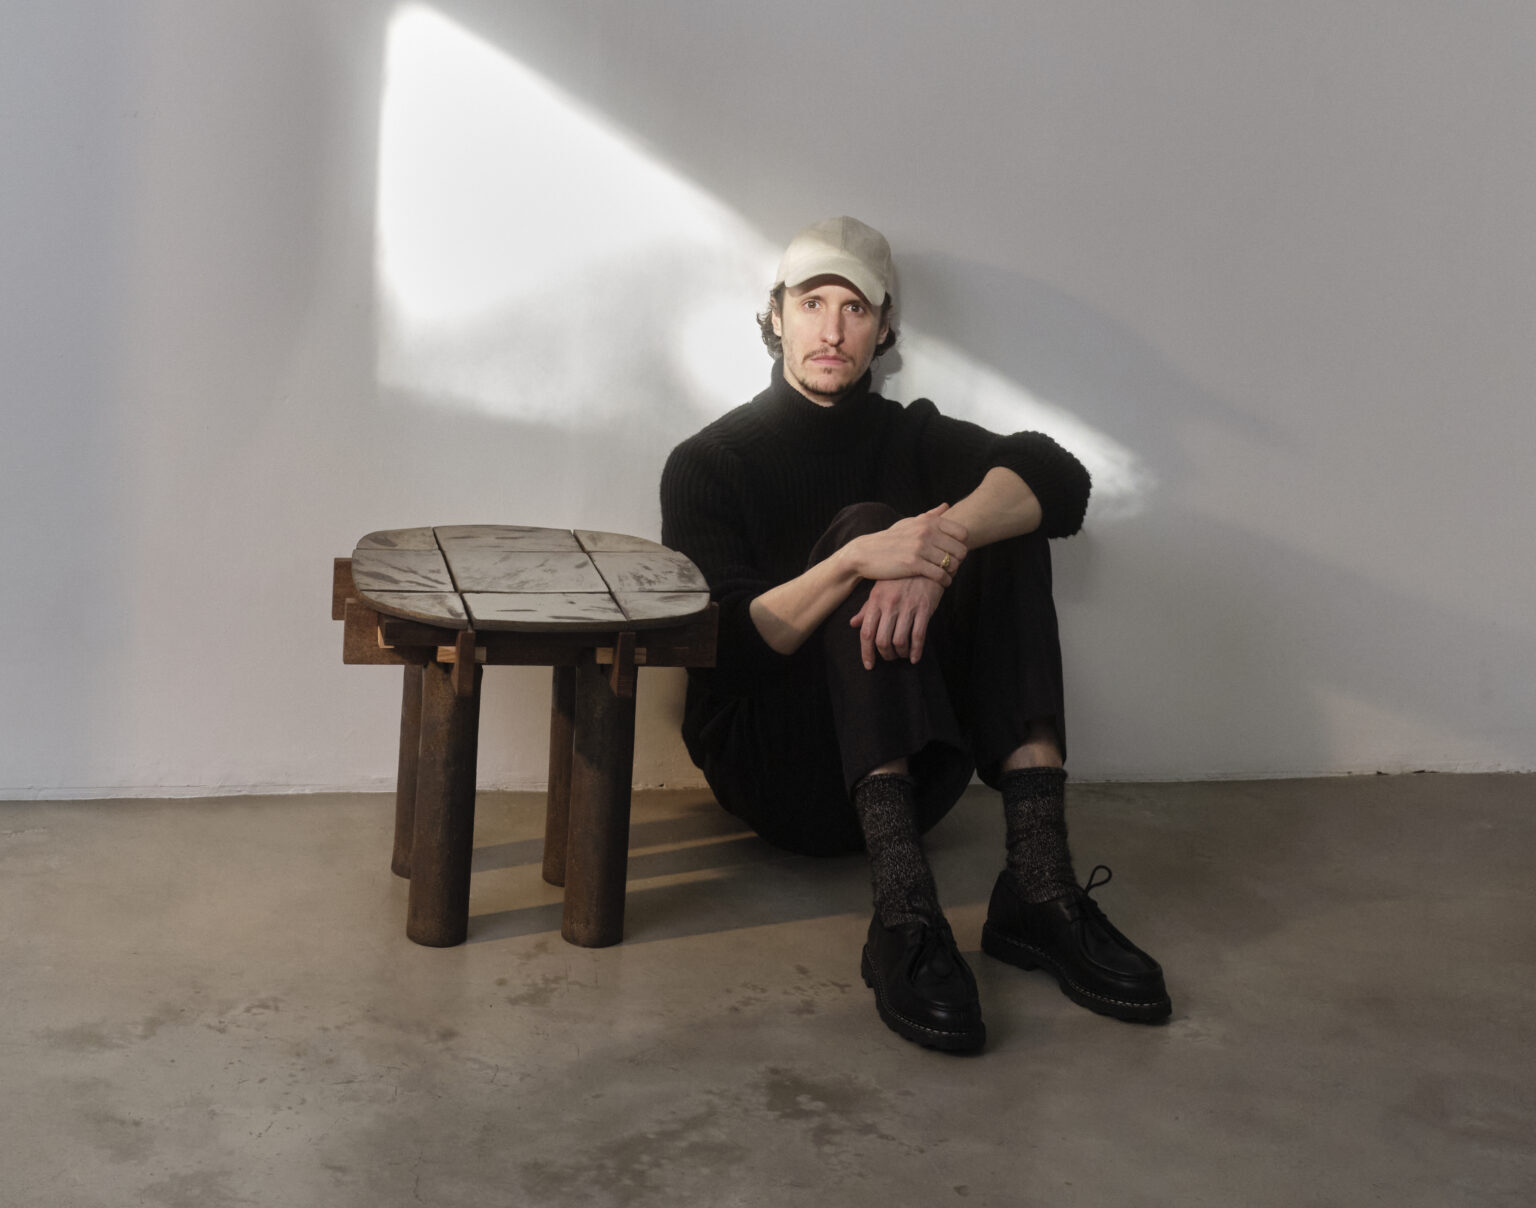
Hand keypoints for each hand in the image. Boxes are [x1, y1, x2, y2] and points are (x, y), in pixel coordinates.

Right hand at [844, 504, 968, 587]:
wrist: (865, 553)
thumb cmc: (890, 539)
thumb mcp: (909, 523)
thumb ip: (930, 516)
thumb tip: (946, 505)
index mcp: (928, 522)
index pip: (962, 533)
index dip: (961, 545)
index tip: (953, 552)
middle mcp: (926, 532)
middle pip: (960, 550)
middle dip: (958, 561)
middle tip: (950, 566)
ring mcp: (920, 548)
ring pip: (952, 564)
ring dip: (952, 572)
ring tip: (946, 575)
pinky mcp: (913, 564)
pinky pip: (940, 574)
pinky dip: (944, 581)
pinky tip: (942, 582)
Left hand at [850, 575, 945, 667]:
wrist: (926, 560)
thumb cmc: (900, 576)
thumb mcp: (880, 589)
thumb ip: (867, 608)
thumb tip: (853, 624)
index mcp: (876, 601)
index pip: (866, 632)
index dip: (866, 652)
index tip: (869, 664)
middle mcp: (890, 605)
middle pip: (882, 640)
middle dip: (885, 655)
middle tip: (889, 658)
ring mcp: (908, 607)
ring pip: (900, 641)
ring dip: (900, 653)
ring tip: (902, 655)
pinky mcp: (925, 609)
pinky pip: (918, 636)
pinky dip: (916, 651)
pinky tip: (915, 657)